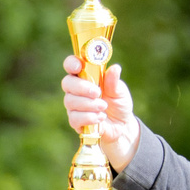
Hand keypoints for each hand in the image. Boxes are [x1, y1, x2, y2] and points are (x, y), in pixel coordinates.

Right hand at [61, 57, 140, 171]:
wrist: (122, 125)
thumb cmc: (118, 103)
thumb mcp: (120, 92)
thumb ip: (114, 82)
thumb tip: (115, 68)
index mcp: (85, 76)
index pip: (71, 65)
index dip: (71, 64)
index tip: (78, 67)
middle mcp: (76, 90)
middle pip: (67, 83)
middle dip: (82, 87)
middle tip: (97, 92)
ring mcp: (74, 105)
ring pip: (70, 101)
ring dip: (88, 104)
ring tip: (104, 107)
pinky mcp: (76, 121)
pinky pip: (74, 118)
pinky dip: (88, 117)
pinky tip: (100, 117)